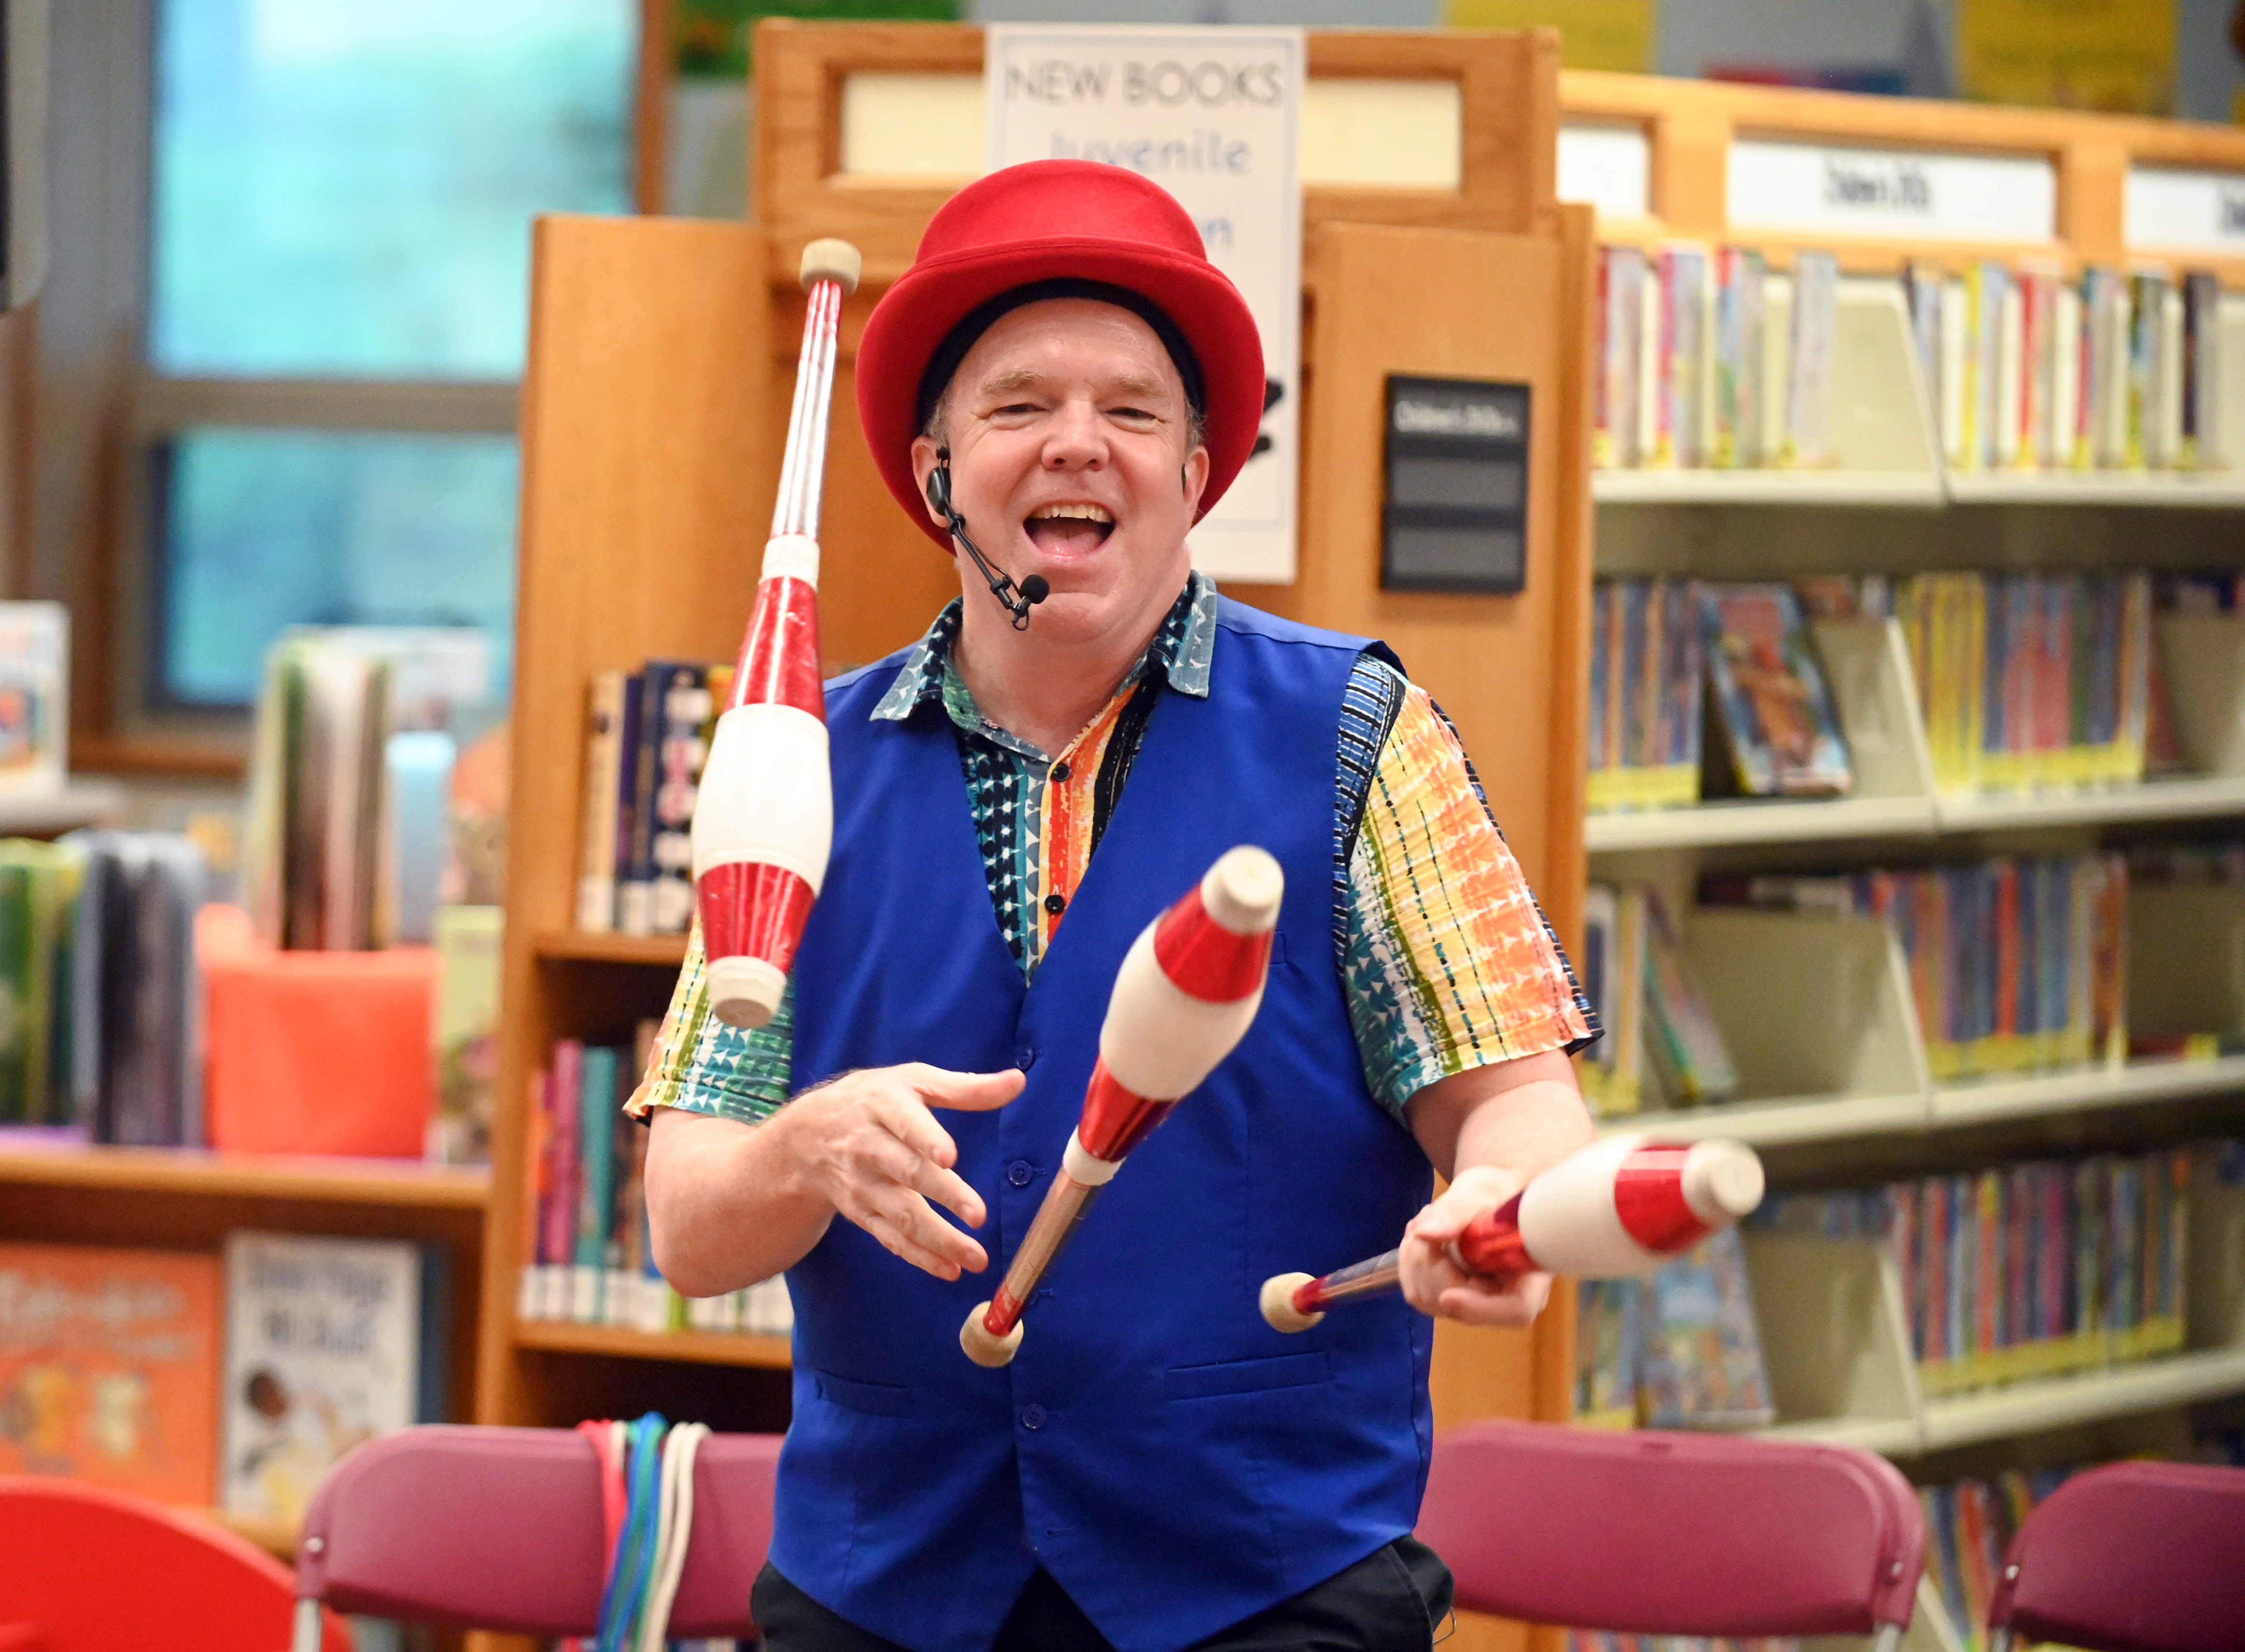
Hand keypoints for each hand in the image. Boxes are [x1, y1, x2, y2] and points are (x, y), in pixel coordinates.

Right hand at [781, 1063, 1023, 1281]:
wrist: (805, 1136)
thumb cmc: (872, 1101)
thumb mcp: (912, 1081)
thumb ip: (965, 1087)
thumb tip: (1018, 1082)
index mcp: (883, 1106)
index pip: (905, 1123)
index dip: (926, 1139)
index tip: (949, 1156)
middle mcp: (868, 1147)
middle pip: (907, 1173)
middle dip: (943, 1194)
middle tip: (978, 1214)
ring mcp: (863, 1185)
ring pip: (901, 1214)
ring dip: (939, 1239)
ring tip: (976, 1257)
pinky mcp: (861, 1213)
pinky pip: (891, 1238)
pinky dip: (919, 1256)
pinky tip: (950, 1269)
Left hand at [1398, 1164, 1551, 1327]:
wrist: (1494, 1197)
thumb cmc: (1501, 1192)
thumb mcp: (1486, 1190)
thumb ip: (1459, 1209)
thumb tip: (1426, 1232)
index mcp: (1531, 1275)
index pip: (1516, 1309)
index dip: (1480, 1308)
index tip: (1448, 1295)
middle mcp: (1505, 1298)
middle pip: (1458, 1305)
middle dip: (1429, 1261)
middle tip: (1428, 1216)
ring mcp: (1475, 1301)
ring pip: (1428, 1299)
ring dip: (1415, 1256)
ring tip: (1430, 1218)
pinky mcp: (1450, 1295)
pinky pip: (1417, 1289)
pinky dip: (1409, 1259)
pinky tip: (1424, 1232)